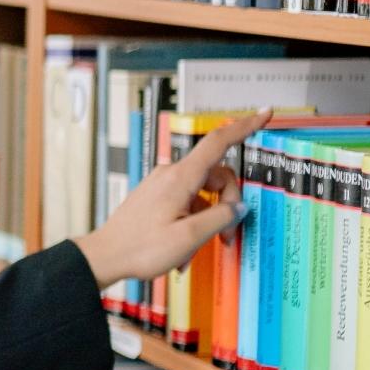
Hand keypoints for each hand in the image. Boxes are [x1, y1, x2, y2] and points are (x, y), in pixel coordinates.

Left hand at [73, 109, 272, 288]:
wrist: (104, 257)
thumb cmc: (141, 248)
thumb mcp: (189, 238)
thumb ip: (220, 218)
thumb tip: (238, 207)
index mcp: (181, 177)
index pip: (218, 142)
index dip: (244, 126)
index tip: (265, 112)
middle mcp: (171, 174)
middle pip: (217, 176)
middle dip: (227, 205)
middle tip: (224, 238)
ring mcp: (162, 184)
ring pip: (202, 194)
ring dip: (207, 221)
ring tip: (192, 252)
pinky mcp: (156, 196)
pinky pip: (186, 203)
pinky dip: (192, 224)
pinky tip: (181, 251)